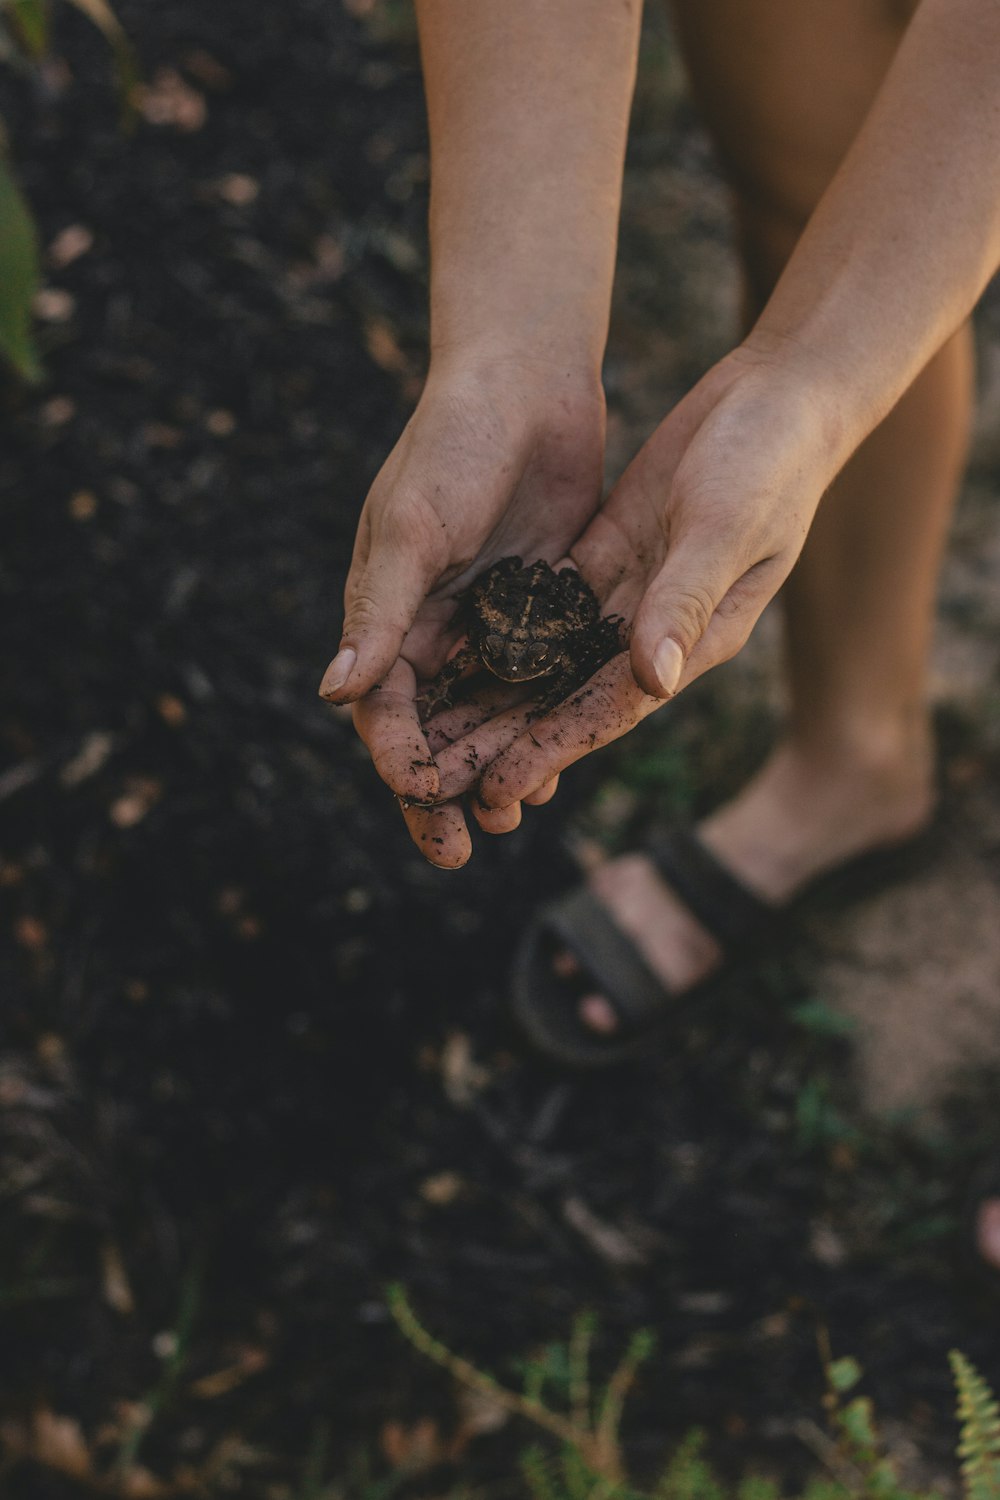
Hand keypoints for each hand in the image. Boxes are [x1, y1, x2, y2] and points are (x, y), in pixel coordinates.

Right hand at [319, 354, 606, 851]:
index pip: (383, 707)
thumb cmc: (454, 442)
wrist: (526, 378)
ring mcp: (489, 620)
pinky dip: (541, 723)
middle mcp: (433, 626)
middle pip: (432, 728)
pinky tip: (561, 762)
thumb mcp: (415, 526)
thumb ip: (380, 610)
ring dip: (494, 767)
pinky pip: (537, 681)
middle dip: (442, 790)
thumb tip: (334, 694)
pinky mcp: (540, 606)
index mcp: (387, 612)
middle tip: (462, 850)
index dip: (399, 758)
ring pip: (486, 715)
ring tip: (515, 819)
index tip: (424, 800)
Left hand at [423, 343, 849, 848]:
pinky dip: (501, 627)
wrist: (784, 395)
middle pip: (564, 699)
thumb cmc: (772, 460)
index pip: (605, 710)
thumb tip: (652, 684)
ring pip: (548, 658)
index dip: (549, 752)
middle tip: (439, 789)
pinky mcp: (609, 549)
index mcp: (692, 639)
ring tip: (432, 734)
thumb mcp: (725, 527)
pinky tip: (447, 647)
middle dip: (504, 743)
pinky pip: (546, 601)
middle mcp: (655, 627)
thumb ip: (685, 602)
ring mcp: (630, 589)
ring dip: (493, 696)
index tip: (495, 792)